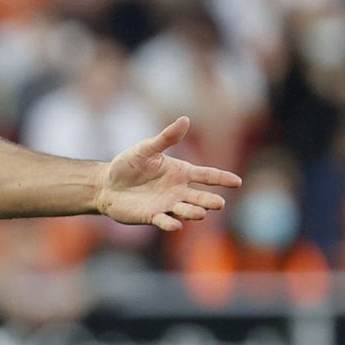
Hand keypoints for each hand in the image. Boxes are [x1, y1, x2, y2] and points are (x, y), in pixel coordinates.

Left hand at [95, 117, 241, 230]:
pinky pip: (164, 221)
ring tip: (200, 213)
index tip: (237, 182)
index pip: (207, 175)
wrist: (107, 184)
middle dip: (211, 201)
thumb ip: (166, 138)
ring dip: (193, 212)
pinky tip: (176, 224)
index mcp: (181, 172)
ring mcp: (167, 205)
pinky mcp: (152, 216)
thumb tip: (185, 119)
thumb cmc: (128, 164)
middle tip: (219, 204)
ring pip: (187, 211)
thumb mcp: (146, 149)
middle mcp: (179, 191)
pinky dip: (170, 223)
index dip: (222, 178)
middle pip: (201, 197)